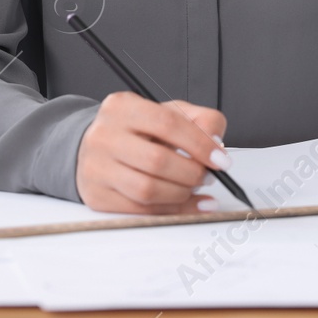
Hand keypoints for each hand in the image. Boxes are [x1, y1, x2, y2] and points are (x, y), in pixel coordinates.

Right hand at [74, 91, 229, 213]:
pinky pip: (140, 210)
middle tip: (208, 176)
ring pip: (147, 189)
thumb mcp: (168, 112)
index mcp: (123, 107)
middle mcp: (105, 135)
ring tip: (193, 187)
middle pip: (157, 160)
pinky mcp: (97, 196)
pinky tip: (187, 204)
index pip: (167, 124)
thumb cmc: (137, 130)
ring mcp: (97, 167)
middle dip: (192, 173)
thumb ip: (200, 120)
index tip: (220, 160)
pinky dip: (171, 211)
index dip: (200, 144)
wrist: (98, 146)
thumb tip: (215, 141)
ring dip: (181, 194)